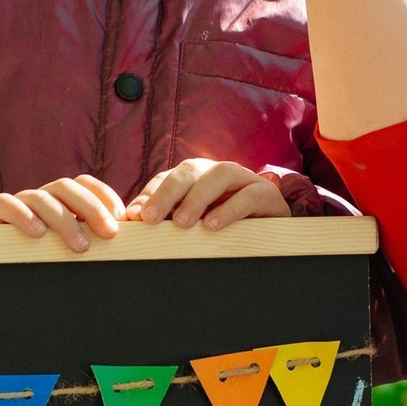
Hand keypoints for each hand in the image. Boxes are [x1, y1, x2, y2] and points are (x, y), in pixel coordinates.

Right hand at [0, 174, 124, 252]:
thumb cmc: (28, 262)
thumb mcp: (60, 252)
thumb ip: (84, 242)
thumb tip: (125, 244)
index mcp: (56, 202)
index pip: (82, 183)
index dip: (102, 195)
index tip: (121, 217)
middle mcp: (36, 198)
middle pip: (65, 187)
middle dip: (91, 208)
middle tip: (109, 234)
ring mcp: (13, 203)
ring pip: (40, 197)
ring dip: (63, 220)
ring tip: (79, 246)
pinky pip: (4, 203)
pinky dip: (22, 215)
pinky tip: (36, 233)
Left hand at [126, 159, 289, 229]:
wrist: (273, 234)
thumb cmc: (224, 230)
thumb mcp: (193, 225)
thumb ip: (166, 218)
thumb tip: (133, 218)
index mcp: (196, 177)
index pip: (167, 178)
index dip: (150, 194)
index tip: (135, 217)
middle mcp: (217, 172)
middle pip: (189, 171)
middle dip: (167, 193)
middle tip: (150, 219)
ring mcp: (244, 179)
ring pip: (220, 175)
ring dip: (197, 198)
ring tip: (182, 223)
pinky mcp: (268, 194)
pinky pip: (249, 195)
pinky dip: (230, 209)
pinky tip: (214, 225)